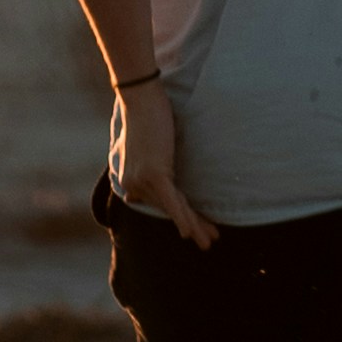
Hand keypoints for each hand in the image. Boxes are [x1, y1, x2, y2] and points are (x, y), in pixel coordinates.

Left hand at [112, 79, 216, 244]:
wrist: (140, 98)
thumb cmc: (145, 115)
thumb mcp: (140, 145)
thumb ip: (142, 165)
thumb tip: (147, 182)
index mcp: (130, 181)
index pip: (161, 204)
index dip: (181, 218)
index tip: (196, 229)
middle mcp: (133, 184)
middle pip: (169, 210)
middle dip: (192, 226)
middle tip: (208, 242)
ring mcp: (142, 181)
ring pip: (173, 208)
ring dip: (195, 225)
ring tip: (211, 240)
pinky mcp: (154, 174)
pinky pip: (172, 201)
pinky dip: (183, 217)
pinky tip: (191, 233)